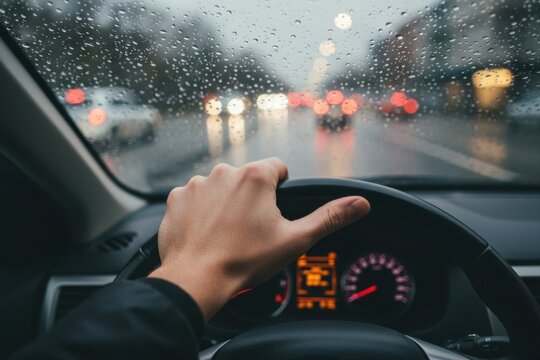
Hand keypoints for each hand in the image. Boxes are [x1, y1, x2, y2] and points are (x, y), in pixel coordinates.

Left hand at [149, 158, 369, 319]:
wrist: (196, 279)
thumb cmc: (244, 260)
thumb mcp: (295, 240)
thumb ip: (329, 217)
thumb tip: (361, 204)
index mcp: (256, 176)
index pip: (277, 168)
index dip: (280, 190)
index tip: (273, 212)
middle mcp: (225, 172)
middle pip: (248, 178)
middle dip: (251, 198)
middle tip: (250, 229)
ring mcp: (198, 183)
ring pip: (221, 187)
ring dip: (225, 202)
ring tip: (226, 233)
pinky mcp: (177, 197)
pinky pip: (195, 197)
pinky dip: (201, 210)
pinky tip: (206, 232)